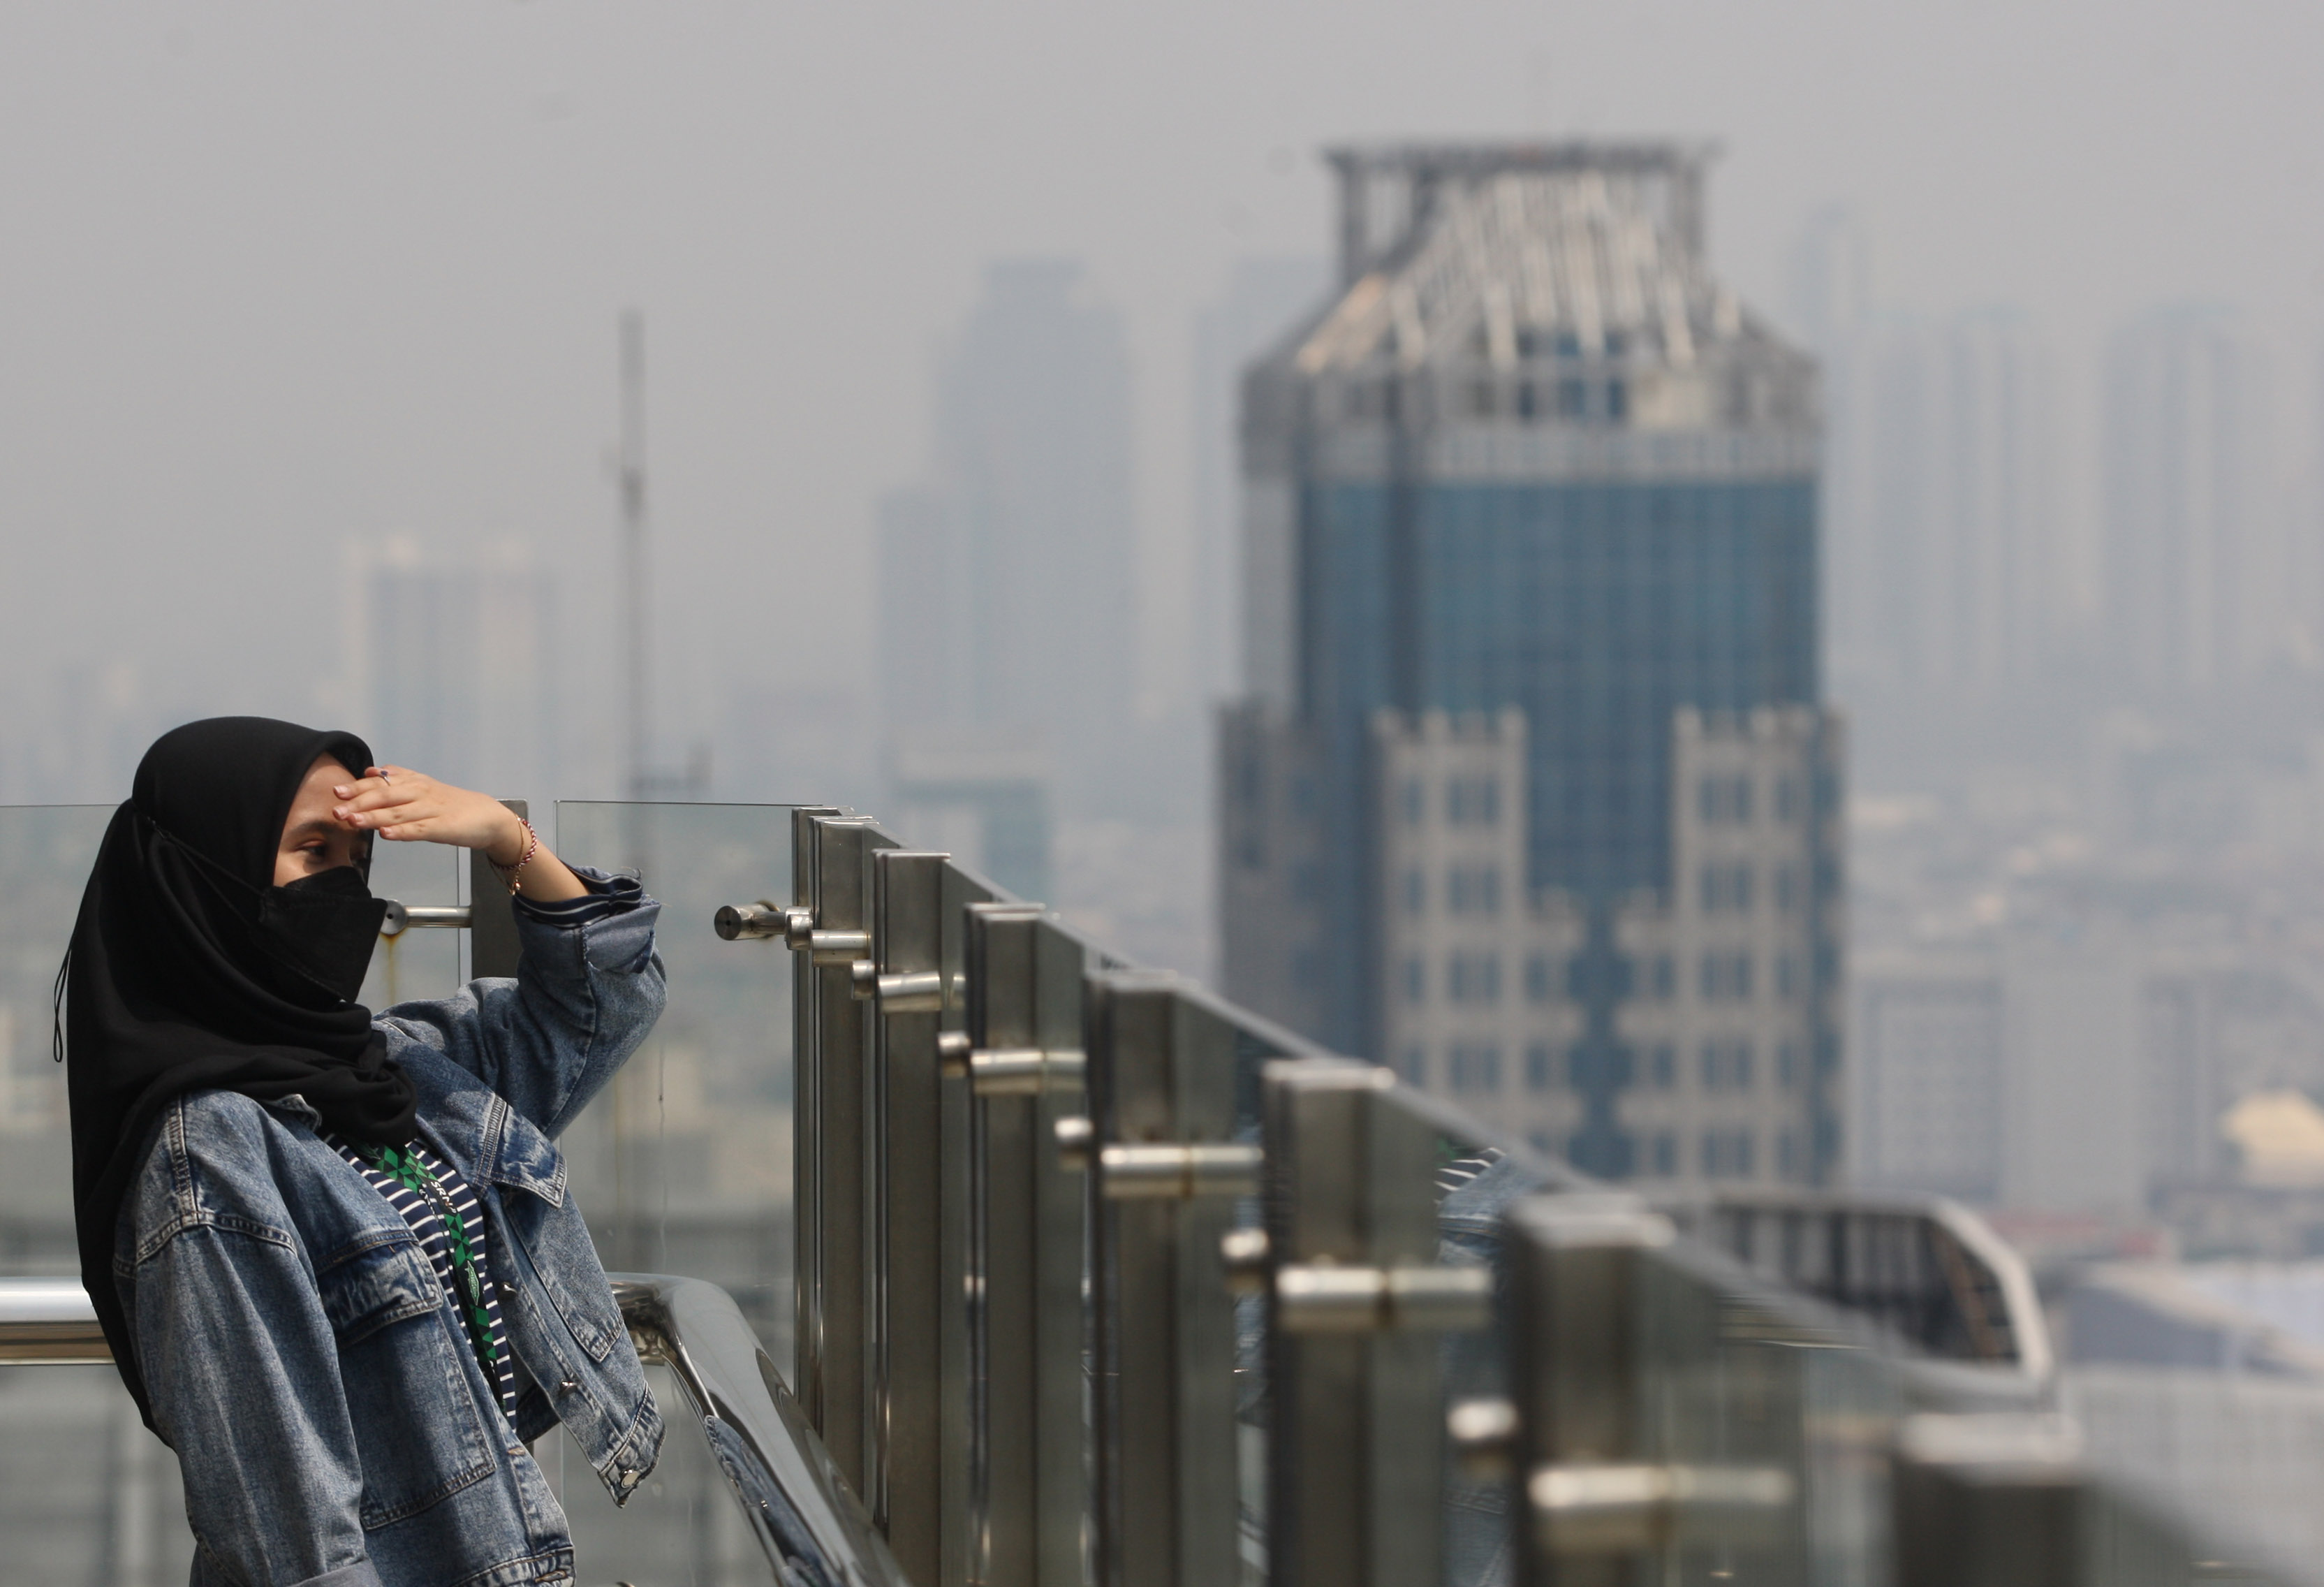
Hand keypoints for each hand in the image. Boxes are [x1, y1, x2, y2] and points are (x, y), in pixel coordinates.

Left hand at [330, 767, 527, 862]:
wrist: (487, 816)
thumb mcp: (423, 786)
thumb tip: (369, 771)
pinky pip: (419, 829)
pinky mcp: (442, 828)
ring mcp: (431, 810)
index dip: (358, 787)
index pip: (381, 782)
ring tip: (353, 821)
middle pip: (386, 796)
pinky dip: (402, 832)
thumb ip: (397, 779)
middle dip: (359, 802)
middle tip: (337, 810)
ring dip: (373, 817)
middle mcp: (420, 792)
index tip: (337, 791)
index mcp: (414, 782)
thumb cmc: (451, 804)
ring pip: (398, 812)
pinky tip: (386, 835)